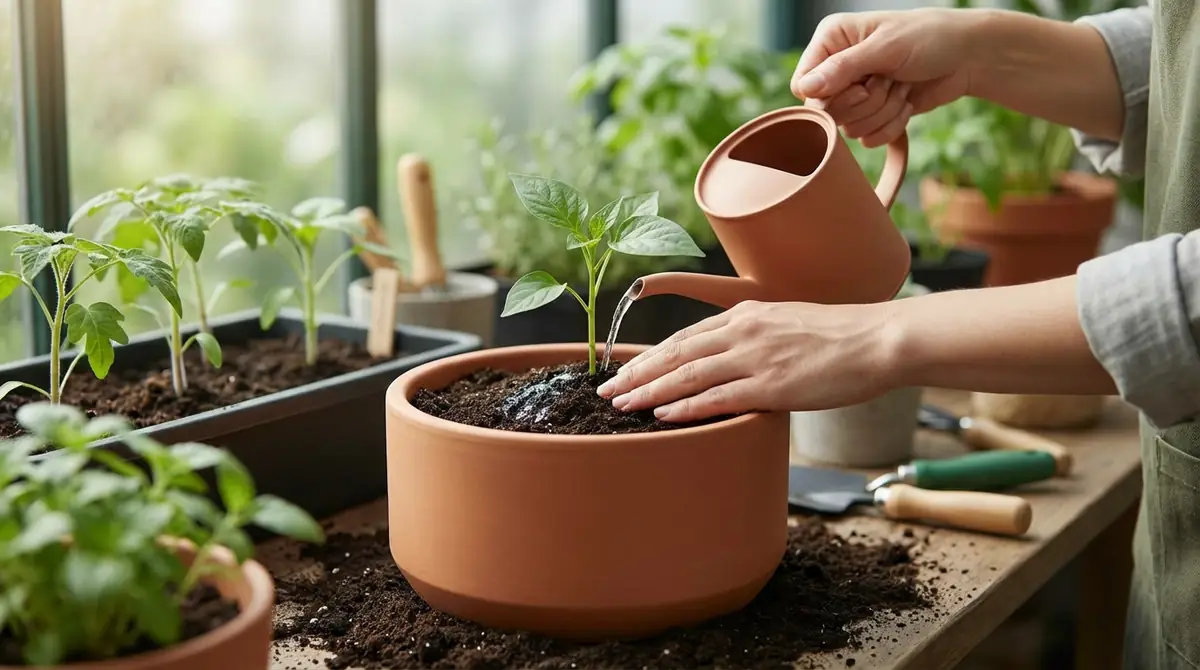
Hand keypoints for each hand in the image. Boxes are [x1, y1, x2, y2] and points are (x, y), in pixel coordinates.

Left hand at [595, 300, 898, 422]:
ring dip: (649, 391)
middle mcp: (743, 331)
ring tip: (621, 405)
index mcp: (746, 315)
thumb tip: (737, 364)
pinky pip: (717, 398)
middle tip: (606, 391)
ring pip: (688, 375)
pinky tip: (661, 416)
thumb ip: (758, 340)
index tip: (625, 370)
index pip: (685, 338)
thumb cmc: (843, 337)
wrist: (880, 340)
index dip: (651, 356)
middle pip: (676, 354)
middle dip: (637, 373)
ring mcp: (756, 357)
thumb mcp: (789, 326)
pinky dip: (685, 407)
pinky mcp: (772, 384)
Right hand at [792, 8, 979, 146]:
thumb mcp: (885, 48)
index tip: (862, 84)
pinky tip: (906, 102)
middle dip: (866, 103)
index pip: (803, 86)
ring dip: (884, 111)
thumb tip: (805, 89)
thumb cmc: (930, 38)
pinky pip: (868, 139)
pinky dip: (892, 125)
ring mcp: (855, 93)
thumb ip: (843, 68)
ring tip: (902, 86)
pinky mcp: (873, 114)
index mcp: (831, 41)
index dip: (829, 96)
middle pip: (826, 112)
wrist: (968, 57)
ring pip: (849, 129)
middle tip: (888, 80)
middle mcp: (837, 68)